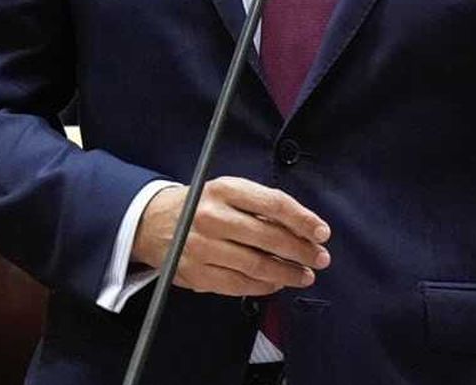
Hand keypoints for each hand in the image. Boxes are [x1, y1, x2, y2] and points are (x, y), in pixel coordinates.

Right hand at [131, 177, 330, 296]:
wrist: (154, 221)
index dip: (302, 220)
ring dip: (287, 274)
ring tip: (304, 275)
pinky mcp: (196, 273)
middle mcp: (212, 217)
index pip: (273, 204)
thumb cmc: (203, 205)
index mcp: (224, 189)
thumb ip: (261, 206)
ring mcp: (202, 247)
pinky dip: (264, 286)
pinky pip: (239, 284)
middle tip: (320, 258)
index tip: (322, 232)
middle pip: (268, 238)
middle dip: (301, 251)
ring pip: (256, 265)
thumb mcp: (228, 191)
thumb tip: (303, 229)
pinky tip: (277, 284)